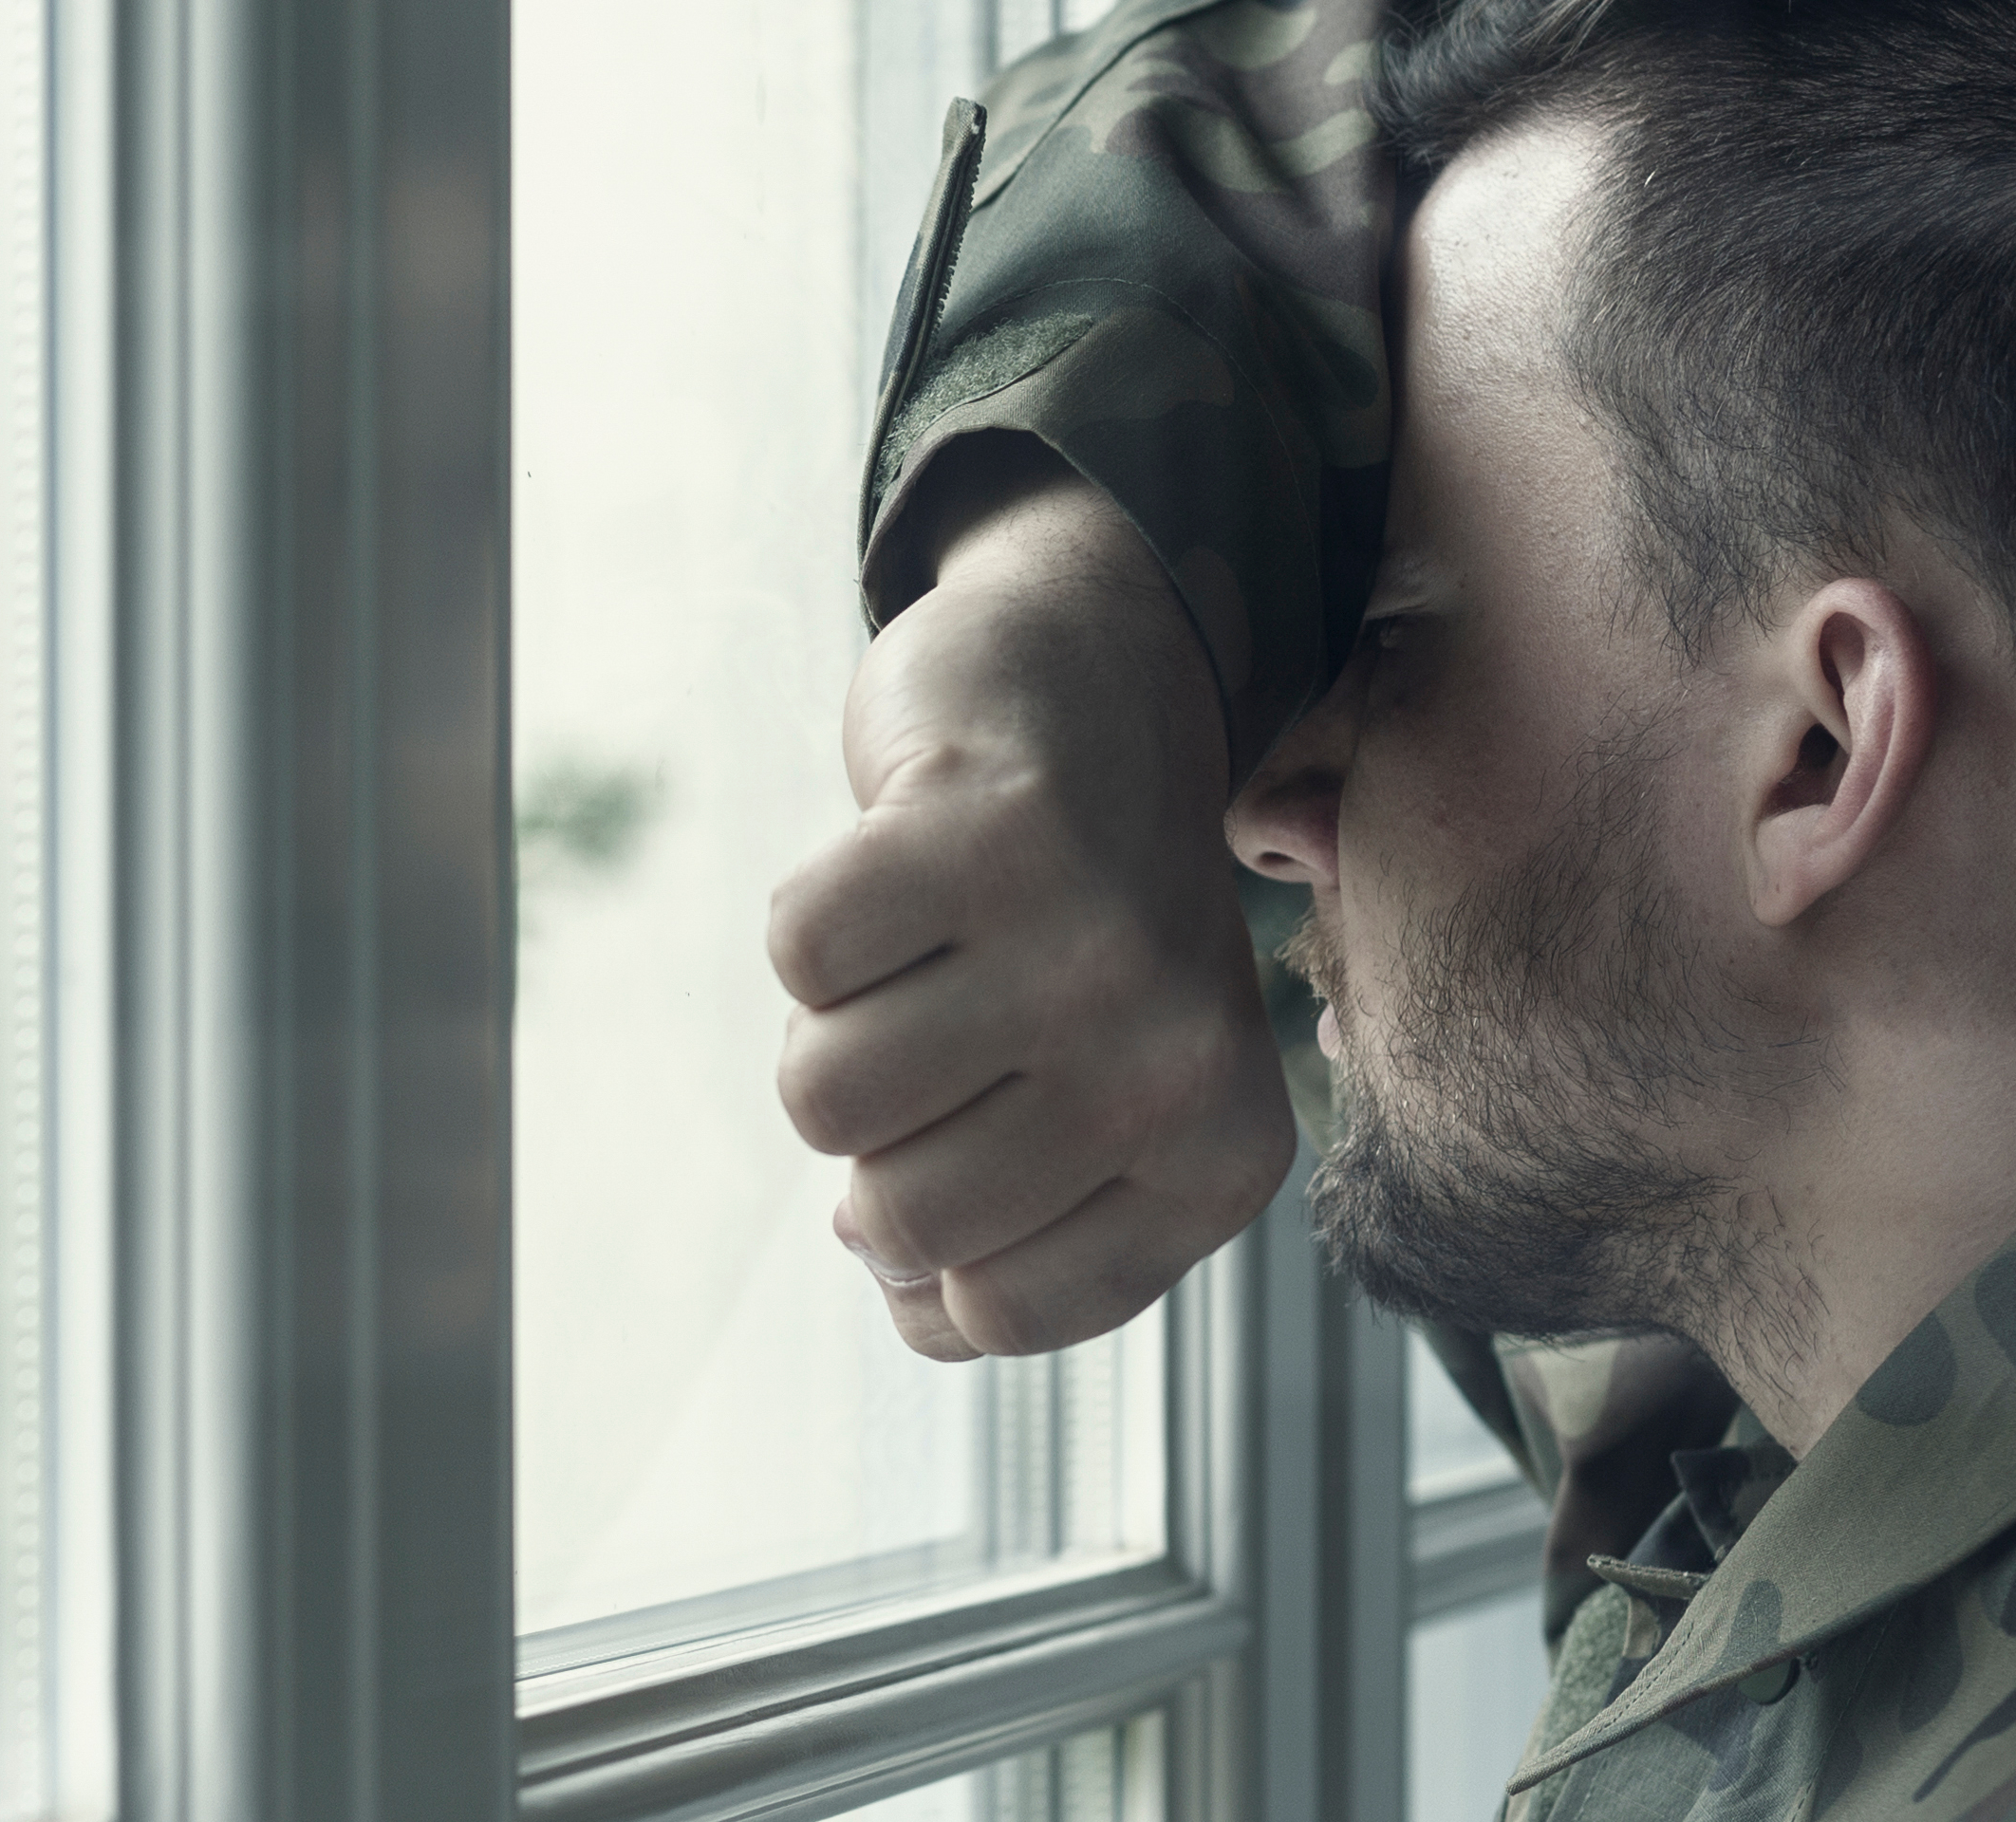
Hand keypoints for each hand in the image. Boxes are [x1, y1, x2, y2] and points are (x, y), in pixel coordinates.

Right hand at [770, 464, 1294, 1359]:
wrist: (1106, 684)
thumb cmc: (1078, 932)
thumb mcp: (1103, 1107)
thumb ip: (1012, 1239)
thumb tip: (891, 1277)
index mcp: (1219, 1157)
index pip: (1000, 1317)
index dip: (932, 1254)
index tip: (965, 1146)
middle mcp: (1174, 1059)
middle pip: (899, 1219)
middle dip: (873, 1140)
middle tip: (938, 1031)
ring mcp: (1084, 939)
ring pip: (823, 1094)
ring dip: (831, 1023)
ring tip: (922, 949)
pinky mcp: (983, 826)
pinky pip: (797, 956)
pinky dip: (816, 916)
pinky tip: (899, 865)